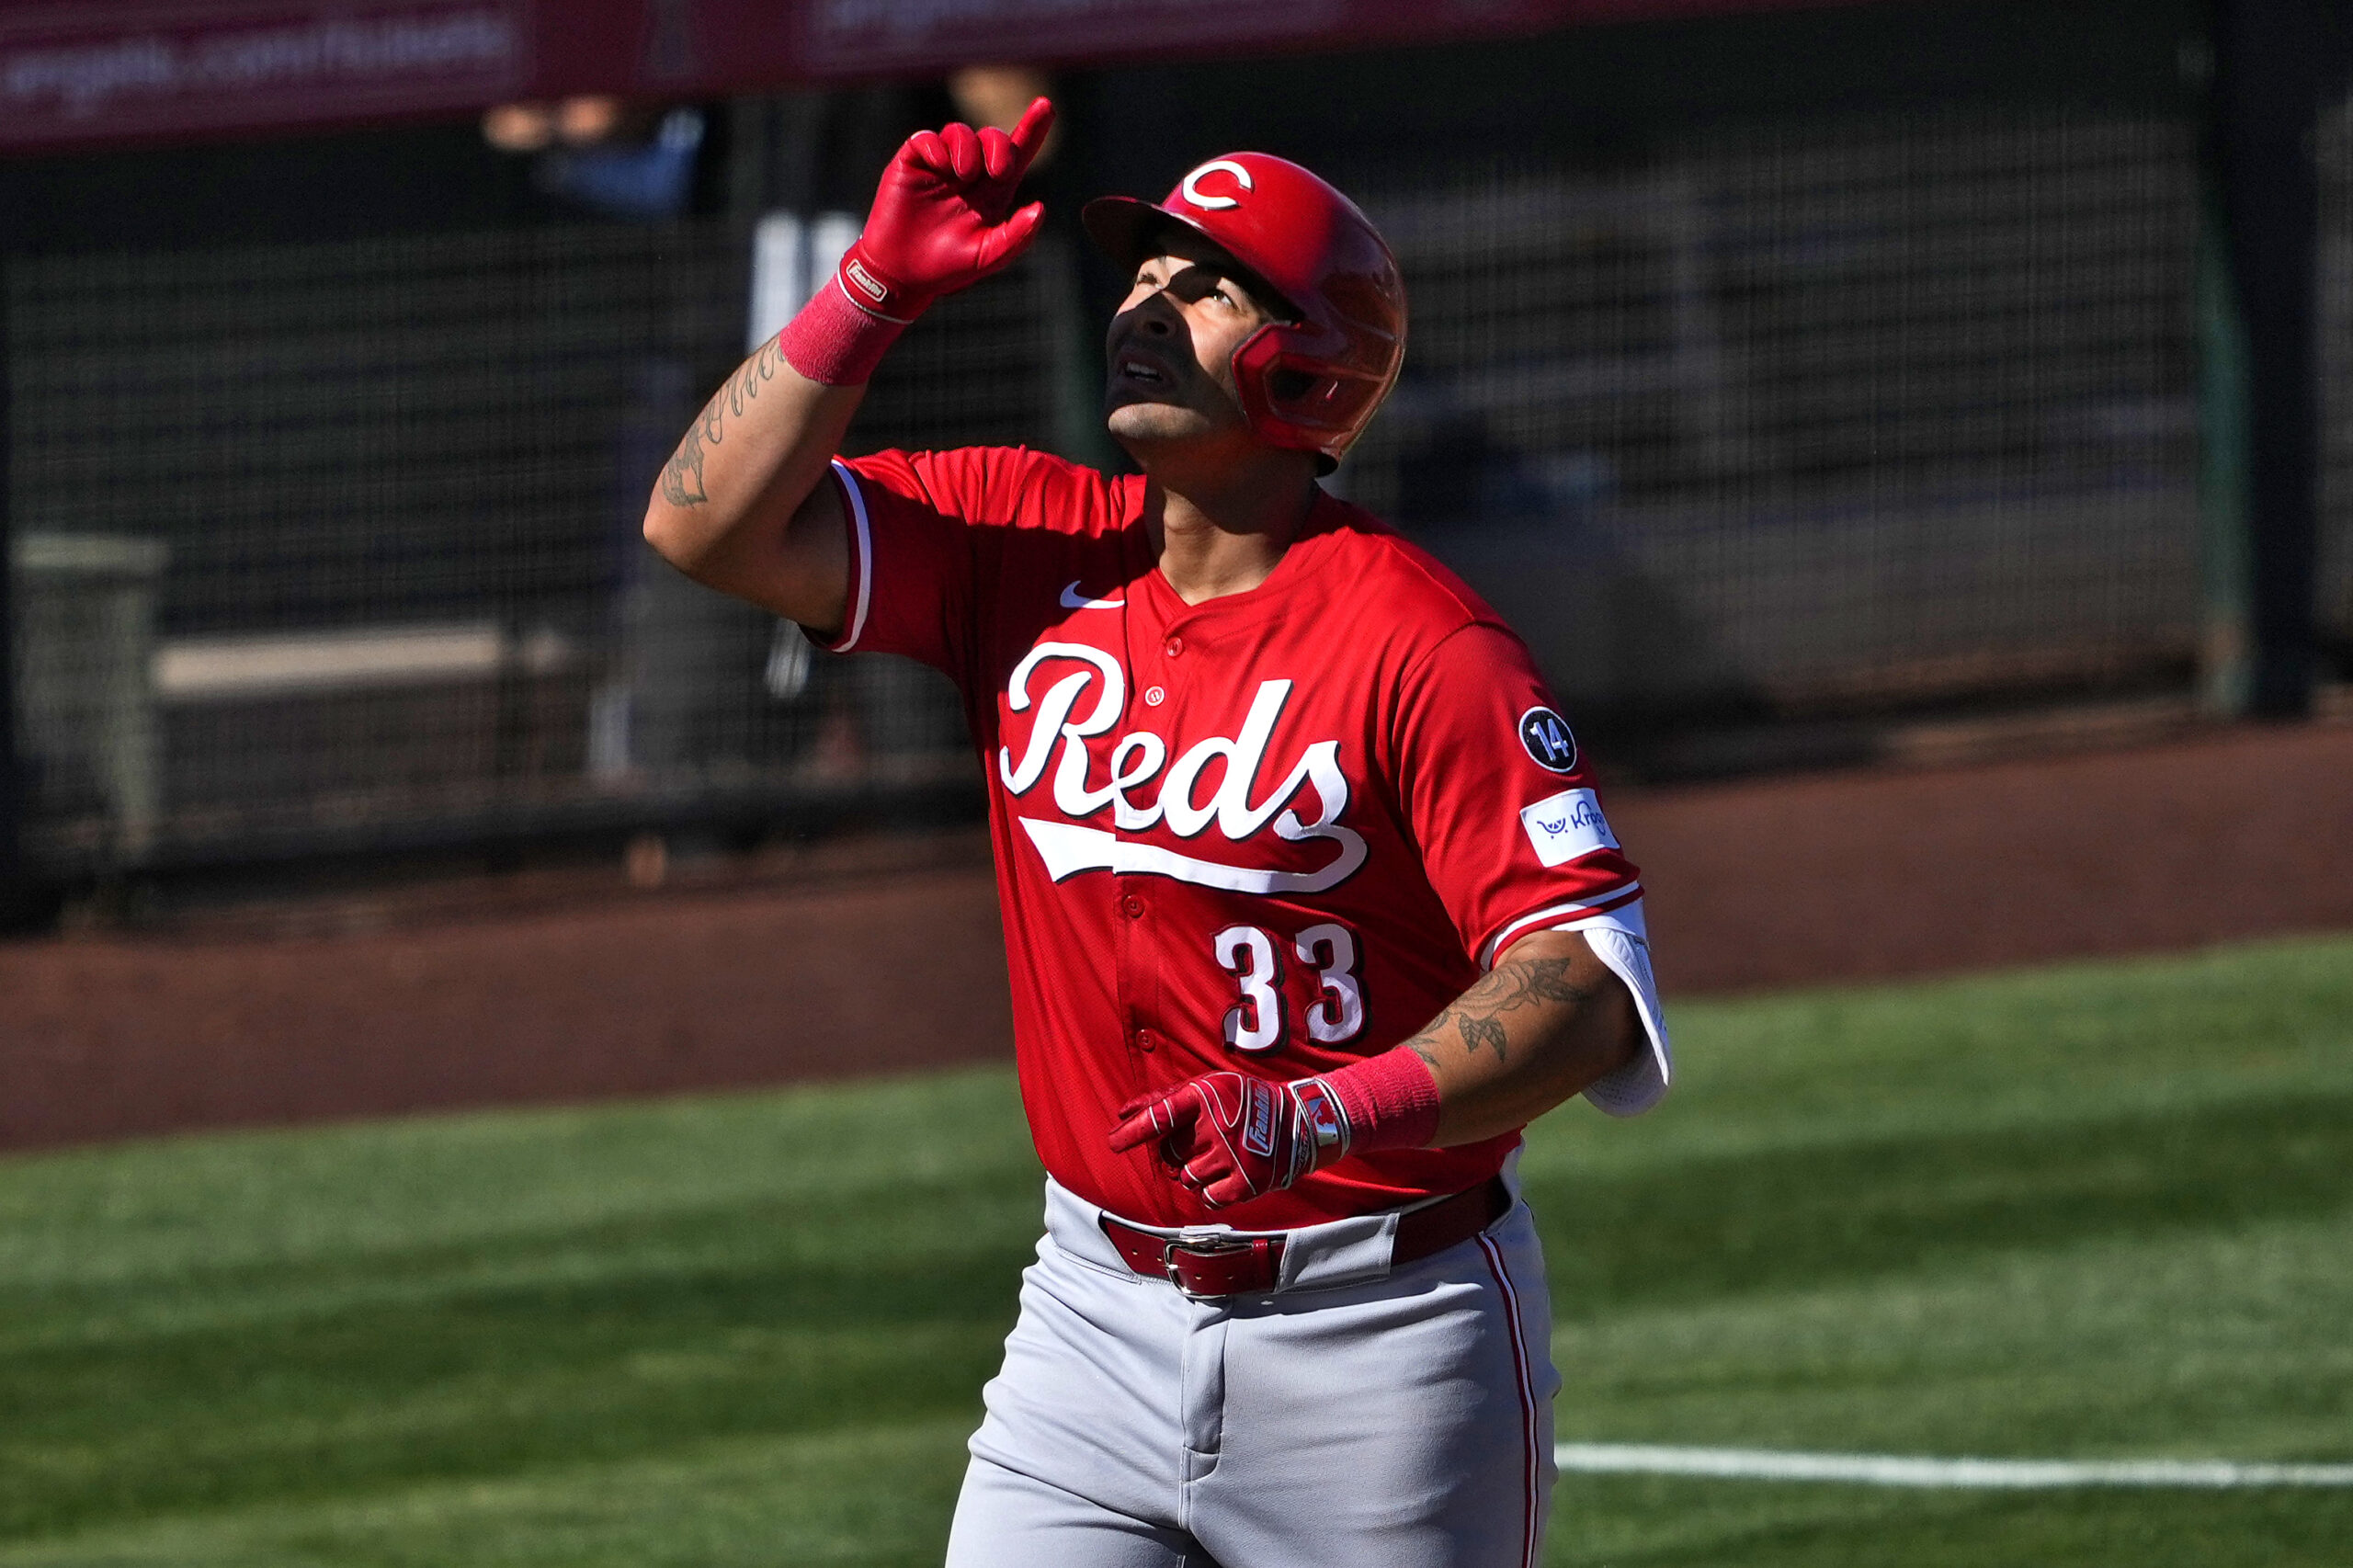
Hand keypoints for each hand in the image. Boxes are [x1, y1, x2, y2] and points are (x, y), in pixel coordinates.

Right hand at [840, 97, 1053, 321]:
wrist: (903, 275)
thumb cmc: (948, 268)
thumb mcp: (988, 256)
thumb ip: (1016, 235)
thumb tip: (1039, 208)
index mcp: (992, 191)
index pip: (1016, 153)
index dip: (1032, 129)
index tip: (1047, 106)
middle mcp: (969, 173)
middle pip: (991, 137)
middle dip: (1000, 145)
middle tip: (999, 172)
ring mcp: (939, 166)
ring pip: (959, 132)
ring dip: (968, 147)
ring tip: (963, 175)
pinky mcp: (911, 164)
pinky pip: (925, 139)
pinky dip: (936, 146)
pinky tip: (941, 166)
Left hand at [1108, 1071, 1348, 1207]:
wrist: (1298, 1122)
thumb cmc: (1241, 1102)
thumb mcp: (1208, 1087)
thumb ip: (1163, 1100)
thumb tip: (1122, 1113)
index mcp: (1204, 1097)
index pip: (1160, 1116)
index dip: (1134, 1131)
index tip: (1113, 1143)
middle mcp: (1217, 1126)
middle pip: (1170, 1154)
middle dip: (1178, 1153)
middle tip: (1204, 1142)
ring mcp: (1232, 1156)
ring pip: (1187, 1179)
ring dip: (1195, 1174)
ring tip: (1219, 1158)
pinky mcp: (1246, 1183)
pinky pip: (1208, 1199)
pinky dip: (1212, 1193)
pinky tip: (1228, 1176)